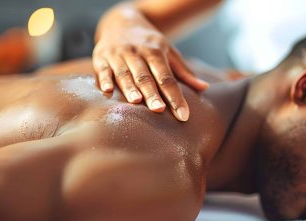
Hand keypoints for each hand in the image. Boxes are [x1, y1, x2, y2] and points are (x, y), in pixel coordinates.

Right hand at [93, 8, 208, 120]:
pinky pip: (102, 69)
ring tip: (136, 102)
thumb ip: (184, 72)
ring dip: (130, 87)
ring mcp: (118, 54)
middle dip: (152, 93)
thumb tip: (204, 88)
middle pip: (146, 76)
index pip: (167, 78)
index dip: (175, 97)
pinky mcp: (100, 56)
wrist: (121, 21)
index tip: (183, 115)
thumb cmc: (149, 43)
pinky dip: (104, 79)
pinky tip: (107, 90)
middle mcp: (137, 52)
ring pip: (125, 73)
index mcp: (156, 51)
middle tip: (159, 110)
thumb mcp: (168, 52)